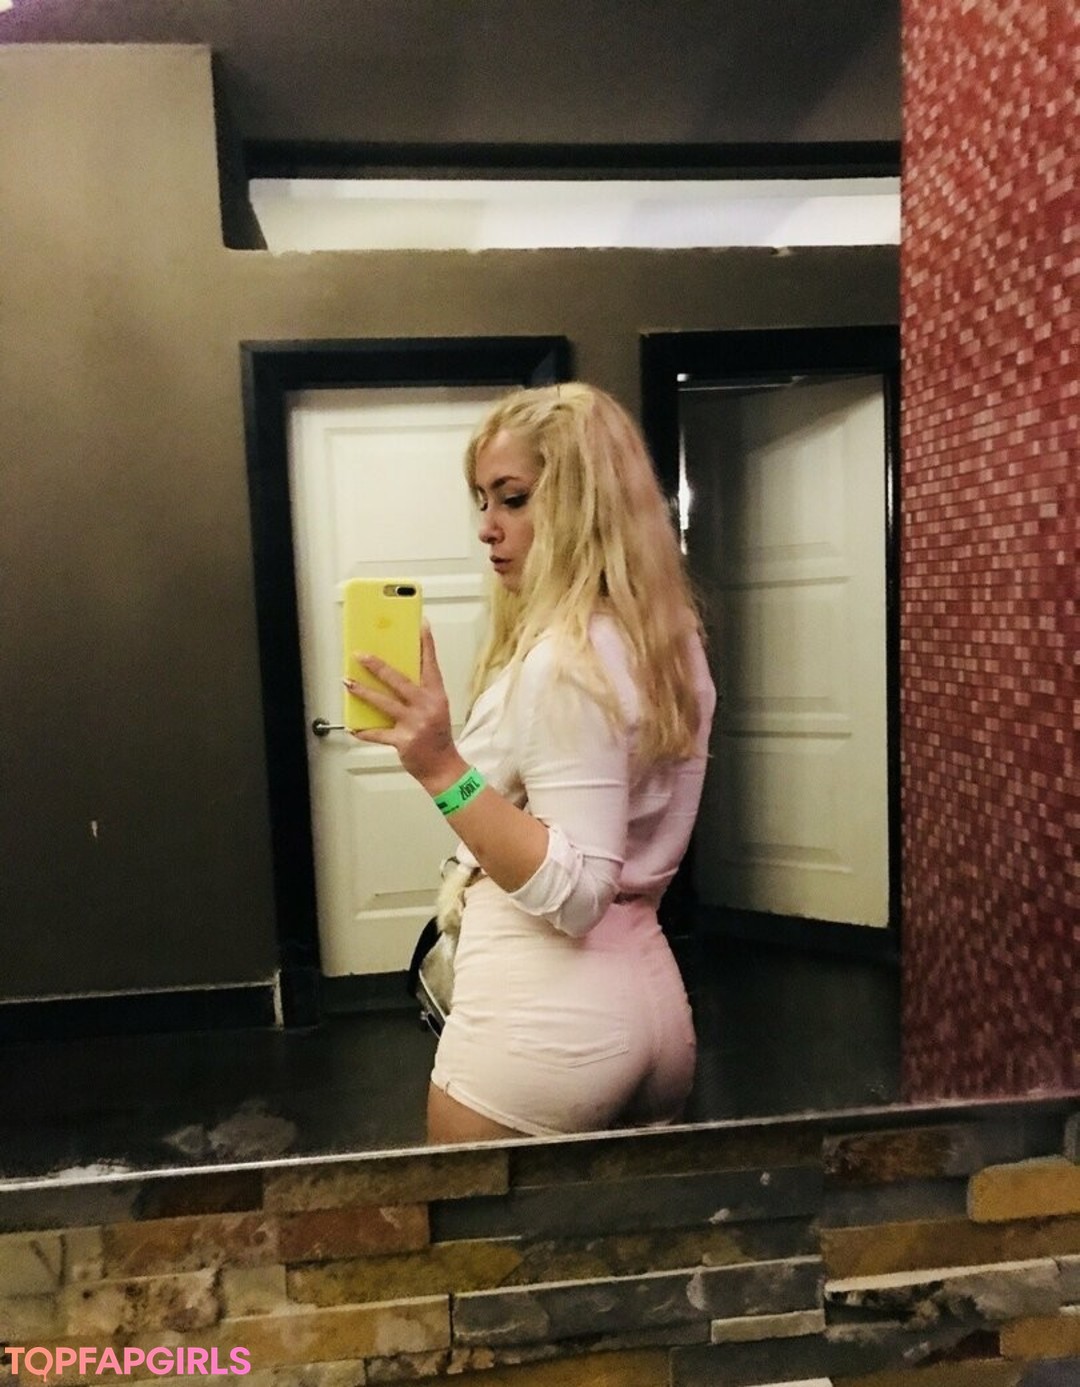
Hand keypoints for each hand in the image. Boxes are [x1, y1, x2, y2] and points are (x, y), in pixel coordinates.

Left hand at [343, 622, 463, 790]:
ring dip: (363, 692)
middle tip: (361, 655)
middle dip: (377, 666)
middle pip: (399, 680)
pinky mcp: (403, 740)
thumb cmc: (437, 737)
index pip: (430, 664)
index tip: (421, 625)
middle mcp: (426, 706)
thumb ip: (419, 693)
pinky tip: (353, 727)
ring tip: (348, 682)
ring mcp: (415, 723)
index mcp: (436, 695)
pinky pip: (378, 733)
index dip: (426, 644)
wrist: (443, 767)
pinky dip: (364, 731)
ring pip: (384, 703)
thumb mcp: (435, 709)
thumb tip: (394, 676)